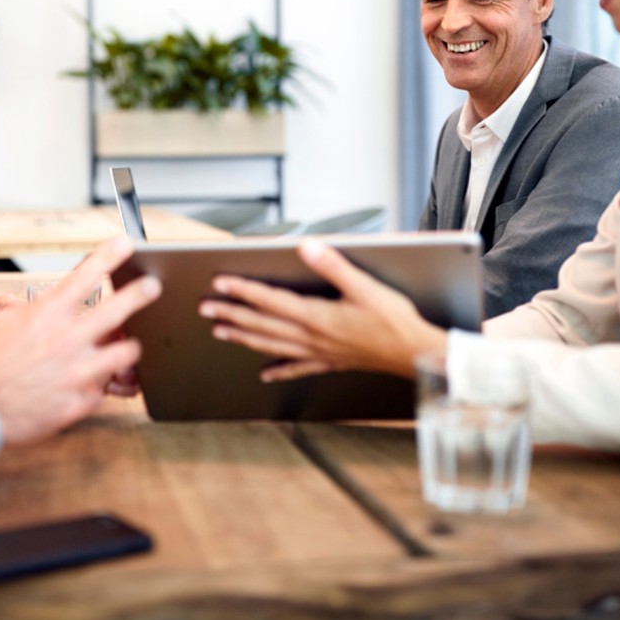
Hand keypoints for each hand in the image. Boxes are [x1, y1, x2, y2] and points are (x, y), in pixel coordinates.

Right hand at [0, 237, 159, 446]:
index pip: (85, 276)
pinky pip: (101, 392)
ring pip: (124, 355)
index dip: (108, 256)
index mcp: (46, 315)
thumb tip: (36, 309)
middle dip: (139, 294)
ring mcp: (76, 373)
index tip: (126, 243)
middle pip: (116, 311)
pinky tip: (92, 385)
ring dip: (127, 349)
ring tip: (128, 347)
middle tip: (152, 287)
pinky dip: (98, 387)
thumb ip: (24, 313)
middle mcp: (66, 340)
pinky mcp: (77, 403)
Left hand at [198, 239, 446, 381]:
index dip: (243, 291)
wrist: (414, 354)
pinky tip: (264, 373)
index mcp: (317, 316)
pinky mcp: (329, 362)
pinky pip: (296, 367)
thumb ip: (334, 266)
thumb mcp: (366, 287)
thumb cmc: (394, 322)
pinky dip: (277, 369)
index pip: (270, 301)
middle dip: (231, 314)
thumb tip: (307, 246)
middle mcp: (312, 337)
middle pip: (262, 324)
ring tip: (220, 332)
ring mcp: (318, 352)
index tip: (220, 283)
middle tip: (205, 309)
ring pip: (271, 344)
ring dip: (244, 337)